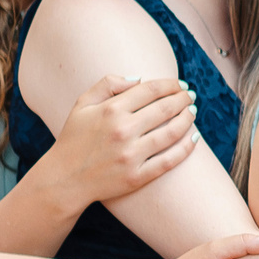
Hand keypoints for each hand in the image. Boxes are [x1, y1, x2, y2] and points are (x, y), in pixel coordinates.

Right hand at [47, 75, 198, 207]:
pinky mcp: (137, 177)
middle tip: (191, 97)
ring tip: (192, 113)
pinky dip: (186, 148)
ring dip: (188, 119)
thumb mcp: (82, 104)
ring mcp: (131, 155)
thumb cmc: (74, 138)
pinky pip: (169, 161)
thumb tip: (139, 79)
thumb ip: (108, 84)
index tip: (181, 85)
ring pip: (172, 132)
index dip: (171, 85)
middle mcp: (123, 131)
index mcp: (111, 110)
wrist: (64, 179)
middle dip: (183, 99)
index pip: (151, 90)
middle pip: (165, 108)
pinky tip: (194, 137)